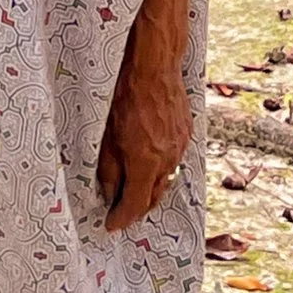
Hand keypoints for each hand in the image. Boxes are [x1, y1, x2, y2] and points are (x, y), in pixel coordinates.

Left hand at [98, 23, 191, 229]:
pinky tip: (149, 162)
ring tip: (133, 190)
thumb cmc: (124, 95)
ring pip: (165, 180)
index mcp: (145, 162)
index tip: (111, 226)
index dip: (121, 218)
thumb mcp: (106, 135)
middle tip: (121, 212)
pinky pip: (173, 161)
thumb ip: (109, 169)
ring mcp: (180, 147)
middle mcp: (167, 160)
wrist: (154, 66)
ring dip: (149, 189)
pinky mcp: (186, 135)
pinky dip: (160, 169)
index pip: (135, 204)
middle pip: (153, 197)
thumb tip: (109, 195)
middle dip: (137, 209)